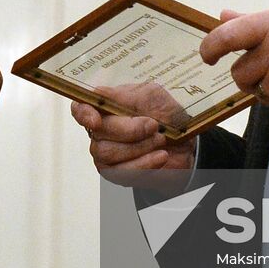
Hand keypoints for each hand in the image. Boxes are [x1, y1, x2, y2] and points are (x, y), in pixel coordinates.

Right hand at [70, 99, 195, 192]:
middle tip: (153, 125)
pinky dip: (145, 163)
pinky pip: (123, 172)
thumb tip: (97, 93)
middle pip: (98, 133)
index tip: (96, 120)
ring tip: (160, 139)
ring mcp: (106, 155)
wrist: (188, 142)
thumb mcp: (150, 95)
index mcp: (105, 108)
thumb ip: (124, 95)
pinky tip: (160, 155)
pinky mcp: (118, 174)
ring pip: (109, 153)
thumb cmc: (167, 115)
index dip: (83, 114)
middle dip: (129, 130)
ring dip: (140, 146)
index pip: (80, 109)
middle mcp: (100, 132)